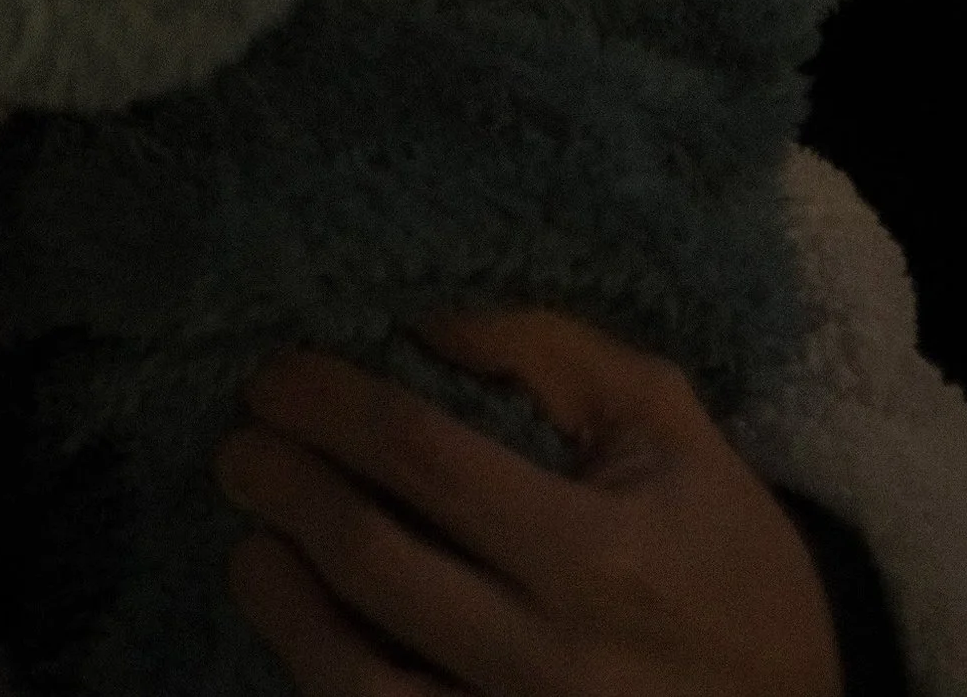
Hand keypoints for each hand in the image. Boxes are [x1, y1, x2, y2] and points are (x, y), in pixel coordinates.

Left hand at [215, 312, 841, 696]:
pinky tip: (305, 637)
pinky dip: (329, 687)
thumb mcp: (665, 424)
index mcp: (596, 556)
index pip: (425, 460)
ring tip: (252, 546)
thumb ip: (546, 350)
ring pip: (358, 685)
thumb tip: (422, 308)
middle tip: (241, 444)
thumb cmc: (725, 555)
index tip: (275, 374)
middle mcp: (551, 663)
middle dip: (287, 489)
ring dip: (285, 605)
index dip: (332, 406)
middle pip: (374, 564)